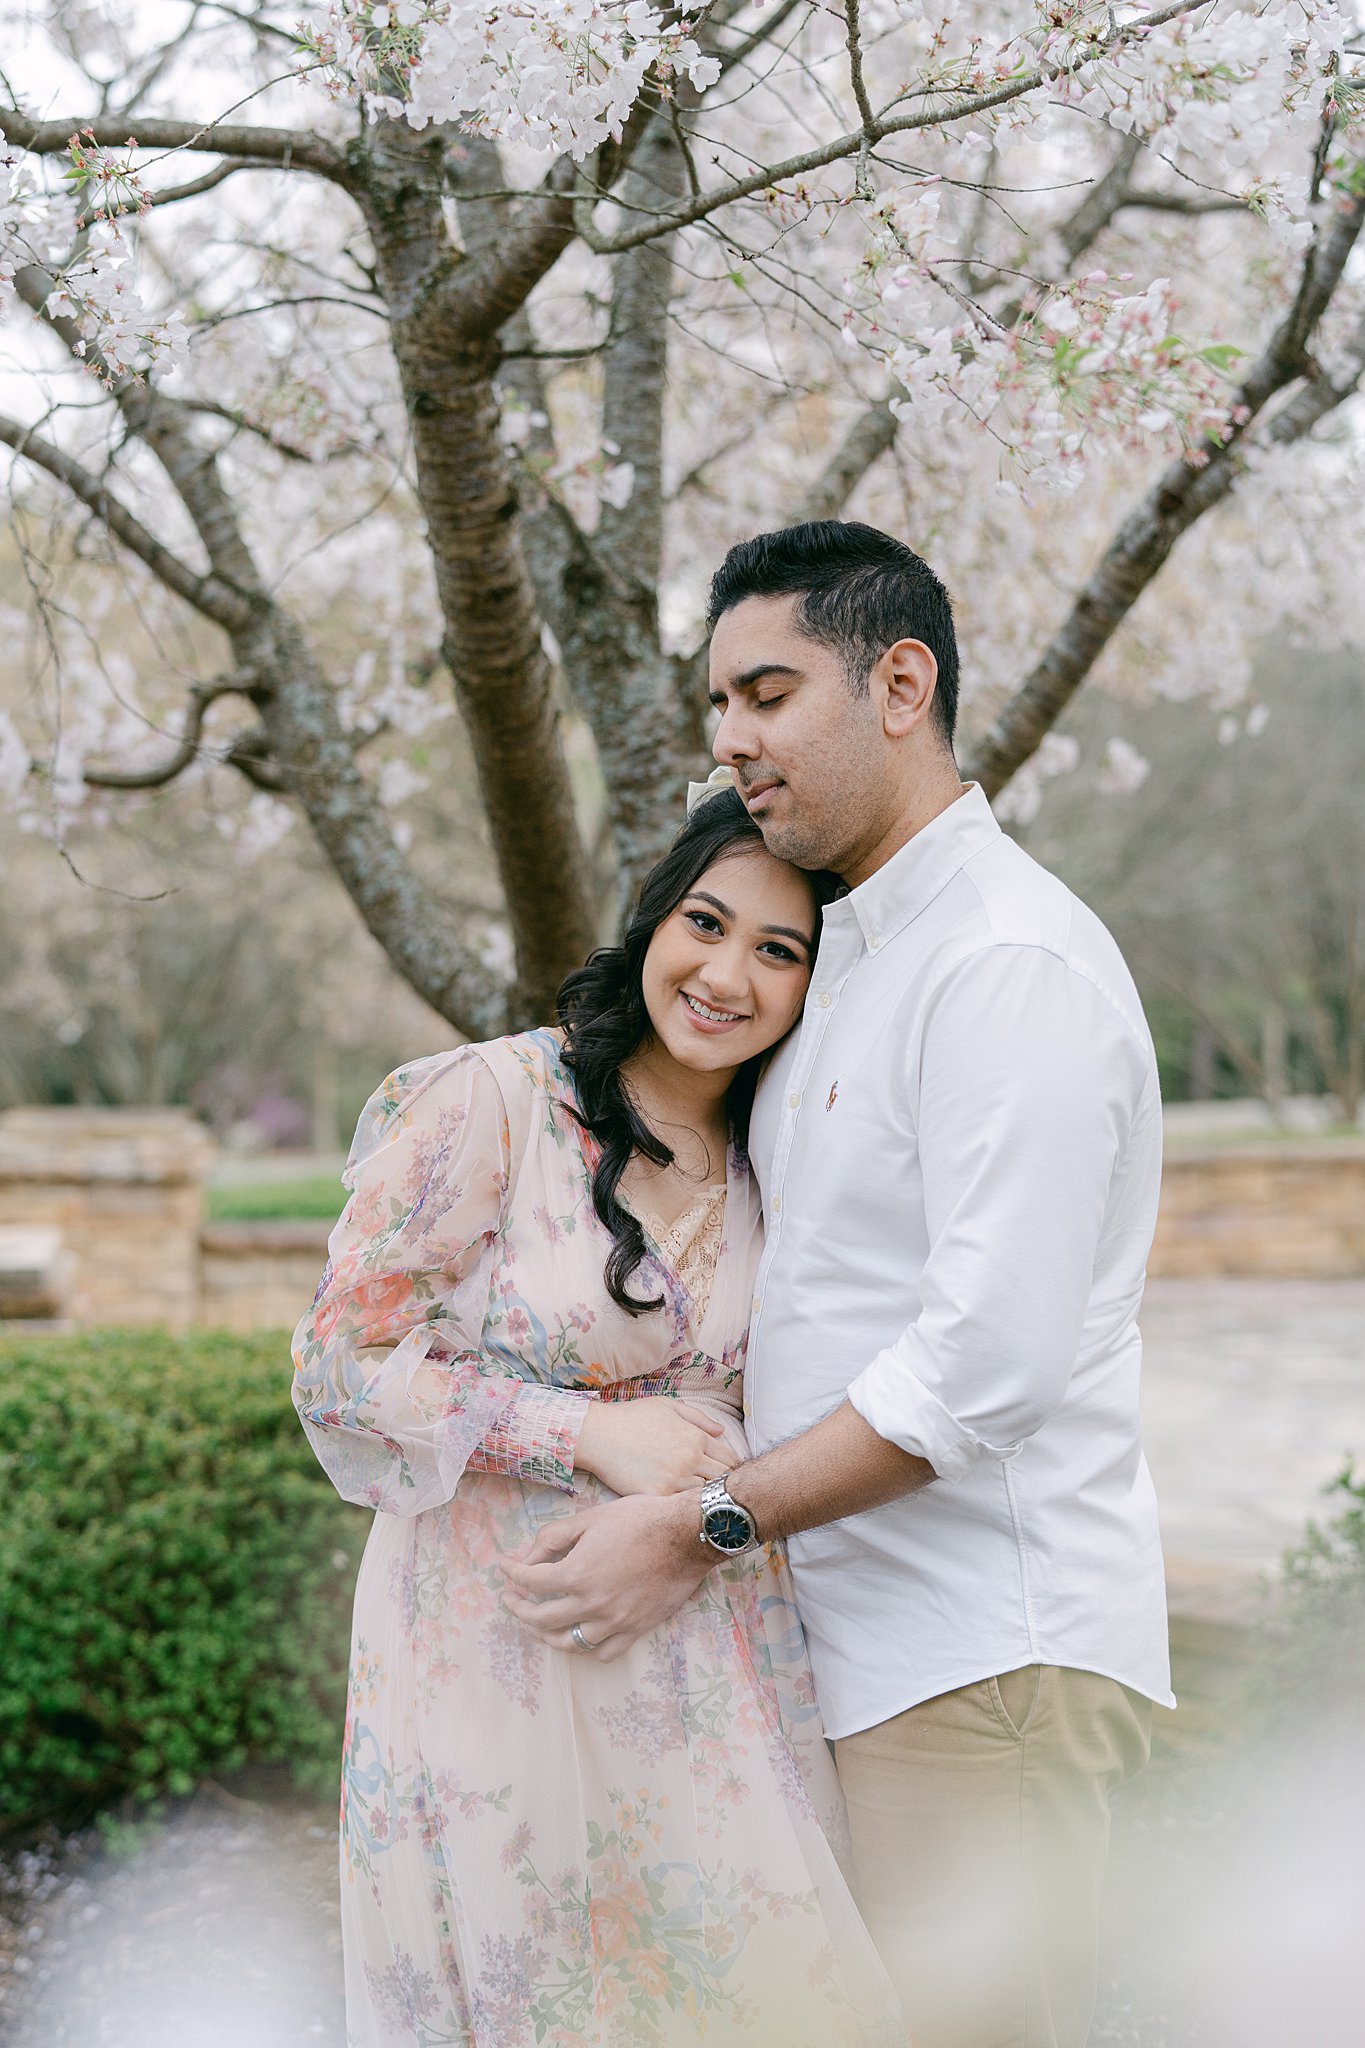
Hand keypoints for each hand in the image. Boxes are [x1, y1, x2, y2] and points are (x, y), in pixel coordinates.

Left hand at [501, 1492, 711, 1661]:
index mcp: (576, 1574)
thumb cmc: (640, 1520)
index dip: (512, 1573)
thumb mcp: (590, 1518)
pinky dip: (586, 1648)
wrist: (687, 1535)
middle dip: (519, 1608)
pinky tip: (579, 1636)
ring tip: (538, 1625)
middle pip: (542, 1618)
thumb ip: (553, 1538)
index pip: (530, 1581)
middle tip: (511, 1599)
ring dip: (546, 1635)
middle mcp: (592, 1604)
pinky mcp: (636, 1629)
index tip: (505, 1567)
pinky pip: (604, 1652)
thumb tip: (525, 1554)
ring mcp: (615, 1621)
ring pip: (569, 1643)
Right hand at [574, 1396, 728, 1496]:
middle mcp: (690, 1459)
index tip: (726, 1475)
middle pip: (722, 1481)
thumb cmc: (631, 1417)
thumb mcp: (667, 1406)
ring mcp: (674, 1479)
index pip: (730, 1460)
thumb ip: (698, 1418)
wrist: (598, 1434)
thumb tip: (722, 1431)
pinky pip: (679, 1506)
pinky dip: (681, 1506)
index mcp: (695, 1437)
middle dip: (723, 1486)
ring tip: (699, 1501)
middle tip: (718, 1492)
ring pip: (703, 1497)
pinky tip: (678, 1505)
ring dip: (702, 1498)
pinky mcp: (656, 1495)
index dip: (731, 1469)